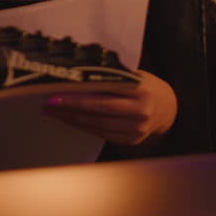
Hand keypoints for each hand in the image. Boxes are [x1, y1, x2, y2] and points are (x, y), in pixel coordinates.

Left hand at [41, 69, 177, 145]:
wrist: (168, 107)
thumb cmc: (143, 85)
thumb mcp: (132, 75)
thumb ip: (110, 77)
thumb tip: (73, 76)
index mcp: (140, 90)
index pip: (103, 93)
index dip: (77, 95)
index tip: (55, 93)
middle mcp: (140, 112)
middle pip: (98, 111)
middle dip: (69, 108)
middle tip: (48, 103)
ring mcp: (137, 129)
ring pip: (98, 125)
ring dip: (72, 119)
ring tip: (53, 112)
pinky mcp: (131, 140)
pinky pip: (102, 134)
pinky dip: (84, 127)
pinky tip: (69, 120)